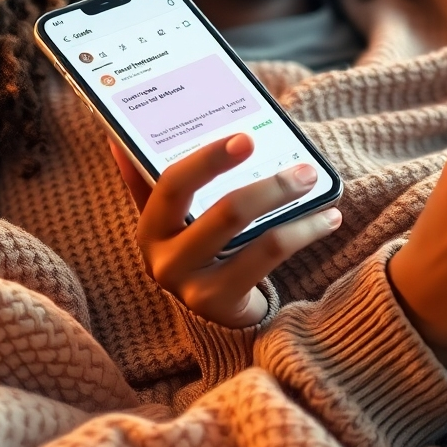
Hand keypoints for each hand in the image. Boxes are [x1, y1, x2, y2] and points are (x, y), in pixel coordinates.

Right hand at [109, 135, 341, 327]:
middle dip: (271, 186)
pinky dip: (304, 232)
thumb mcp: (171, 216)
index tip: (246, 138)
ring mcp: (194, 287)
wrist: (212, 308)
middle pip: (224, 213)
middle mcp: (164, 259)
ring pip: (255, 238)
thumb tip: (118, 139)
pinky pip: (271, 260)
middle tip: (305, 168)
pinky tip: (328, 218)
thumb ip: (147, 179)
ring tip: (318, 188)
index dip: (208, 159)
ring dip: (295, 210)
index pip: (172, 184)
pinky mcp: (224, 304)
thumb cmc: (195, 244)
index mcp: (150, 226)